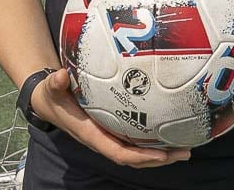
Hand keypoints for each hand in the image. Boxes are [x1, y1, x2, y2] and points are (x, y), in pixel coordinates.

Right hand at [31, 68, 190, 167]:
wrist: (48, 100)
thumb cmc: (52, 95)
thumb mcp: (51, 88)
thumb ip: (55, 82)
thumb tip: (60, 75)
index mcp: (91, 134)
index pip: (118, 152)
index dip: (140, 155)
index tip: (161, 154)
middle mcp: (103, 139)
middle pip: (135, 158)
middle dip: (160, 158)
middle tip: (185, 152)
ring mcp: (109, 136)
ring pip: (138, 153)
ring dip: (162, 154)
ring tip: (185, 148)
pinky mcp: (114, 129)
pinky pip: (136, 141)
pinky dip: (154, 142)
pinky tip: (171, 133)